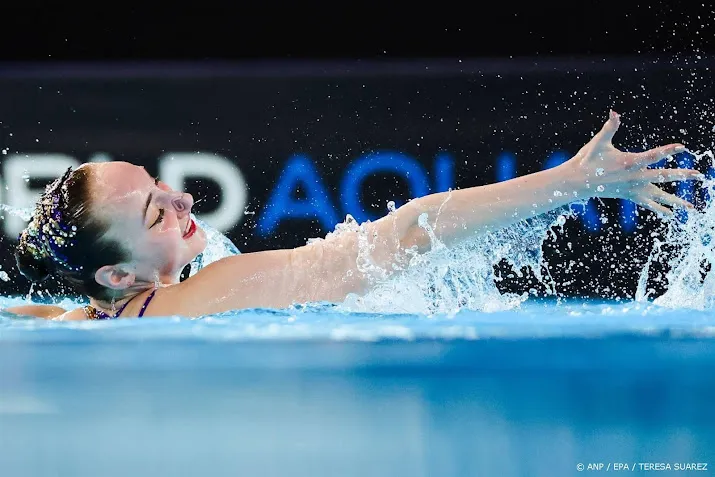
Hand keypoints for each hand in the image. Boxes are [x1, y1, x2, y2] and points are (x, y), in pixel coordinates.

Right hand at [566, 110, 701, 216]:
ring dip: (675, 201)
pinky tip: (670, 214)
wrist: (576, 182)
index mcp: (629, 162)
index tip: (683, 147)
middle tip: (699, 175)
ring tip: (690, 207)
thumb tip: (614, 112)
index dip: (668, 150)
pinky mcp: (628, 195)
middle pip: (662, 176)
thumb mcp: (598, 142)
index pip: (653, 155)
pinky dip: (659, 208)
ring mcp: (632, 188)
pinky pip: (647, 203)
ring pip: (658, 195)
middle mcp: (634, 177)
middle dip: (682, 175)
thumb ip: (609, 127)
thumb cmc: (587, 160)